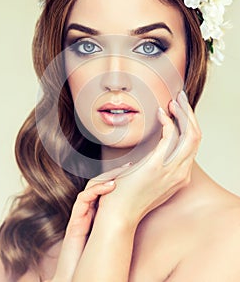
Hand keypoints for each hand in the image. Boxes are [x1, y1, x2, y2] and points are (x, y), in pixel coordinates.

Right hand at [47, 165, 129, 281]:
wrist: (82, 274)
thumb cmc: (101, 257)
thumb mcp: (118, 234)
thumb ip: (126, 221)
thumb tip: (149, 208)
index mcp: (101, 211)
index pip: (109, 188)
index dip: (121, 178)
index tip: (136, 170)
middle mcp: (91, 210)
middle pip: (100, 183)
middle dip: (115, 173)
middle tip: (130, 166)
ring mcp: (82, 213)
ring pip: (91, 187)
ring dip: (106, 179)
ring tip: (121, 176)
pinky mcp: (75, 219)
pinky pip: (83, 198)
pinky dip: (96, 190)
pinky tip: (110, 188)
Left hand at [96, 91, 201, 226]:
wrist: (118, 214)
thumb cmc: (128, 195)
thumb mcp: (149, 180)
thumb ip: (156, 165)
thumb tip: (153, 150)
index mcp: (179, 175)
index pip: (193, 145)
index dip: (188, 124)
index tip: (178, 111)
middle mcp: (181, 173)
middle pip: (196, 137)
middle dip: (190, 115)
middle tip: (181, 99)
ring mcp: (172, 171)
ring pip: (190, 135)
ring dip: (183, 114)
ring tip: (173, 102)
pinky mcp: (157, 166)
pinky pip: (170, 137)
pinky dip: (168, 122)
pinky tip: (160, 114)